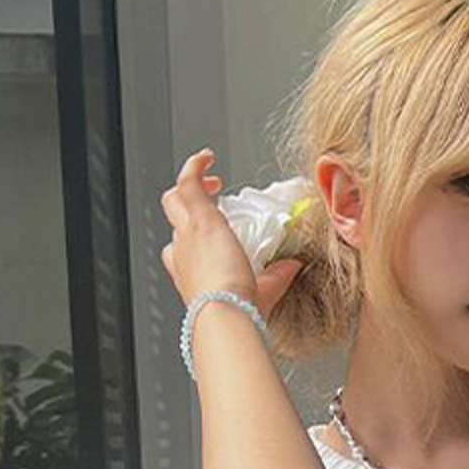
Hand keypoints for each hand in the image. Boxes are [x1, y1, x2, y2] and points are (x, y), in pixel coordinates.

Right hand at [158, 147, 304, 315]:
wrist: (226, 312)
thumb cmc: (239, 309)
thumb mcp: (263, 290)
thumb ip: (278, 275)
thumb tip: (294, 264)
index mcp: (190, 272)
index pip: (180, 248)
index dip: (192, 236)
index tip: (214, 230)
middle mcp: (182, 251)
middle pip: (174, 217)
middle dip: (186, 204)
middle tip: (212, 197)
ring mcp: (187, 233)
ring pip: (174, 199)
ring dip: (190, 184)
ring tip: (212, 178)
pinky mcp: (199, 217)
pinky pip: (188, 180)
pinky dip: (195, 165)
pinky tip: (207, 156)